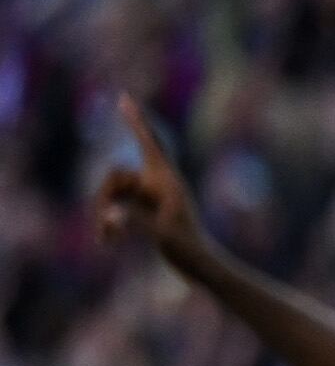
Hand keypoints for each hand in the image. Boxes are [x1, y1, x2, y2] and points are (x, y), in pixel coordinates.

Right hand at [90, 97, 207, 264]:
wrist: (199, 266)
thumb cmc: (188, 250)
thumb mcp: (161, 235)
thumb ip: (135, 221)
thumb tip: (111, 214)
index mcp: (167, 180)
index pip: (150, 144)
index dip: (137, 122)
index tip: (125, 99)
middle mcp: (156, 183)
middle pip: (115, 175)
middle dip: (103, 197)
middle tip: (104, 223)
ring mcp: (147, 196)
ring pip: (111, 193)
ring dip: (104, 215)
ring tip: (106, 238)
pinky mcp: (141, 210)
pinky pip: (114, 208)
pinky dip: (110, 224)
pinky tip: (108, 243)